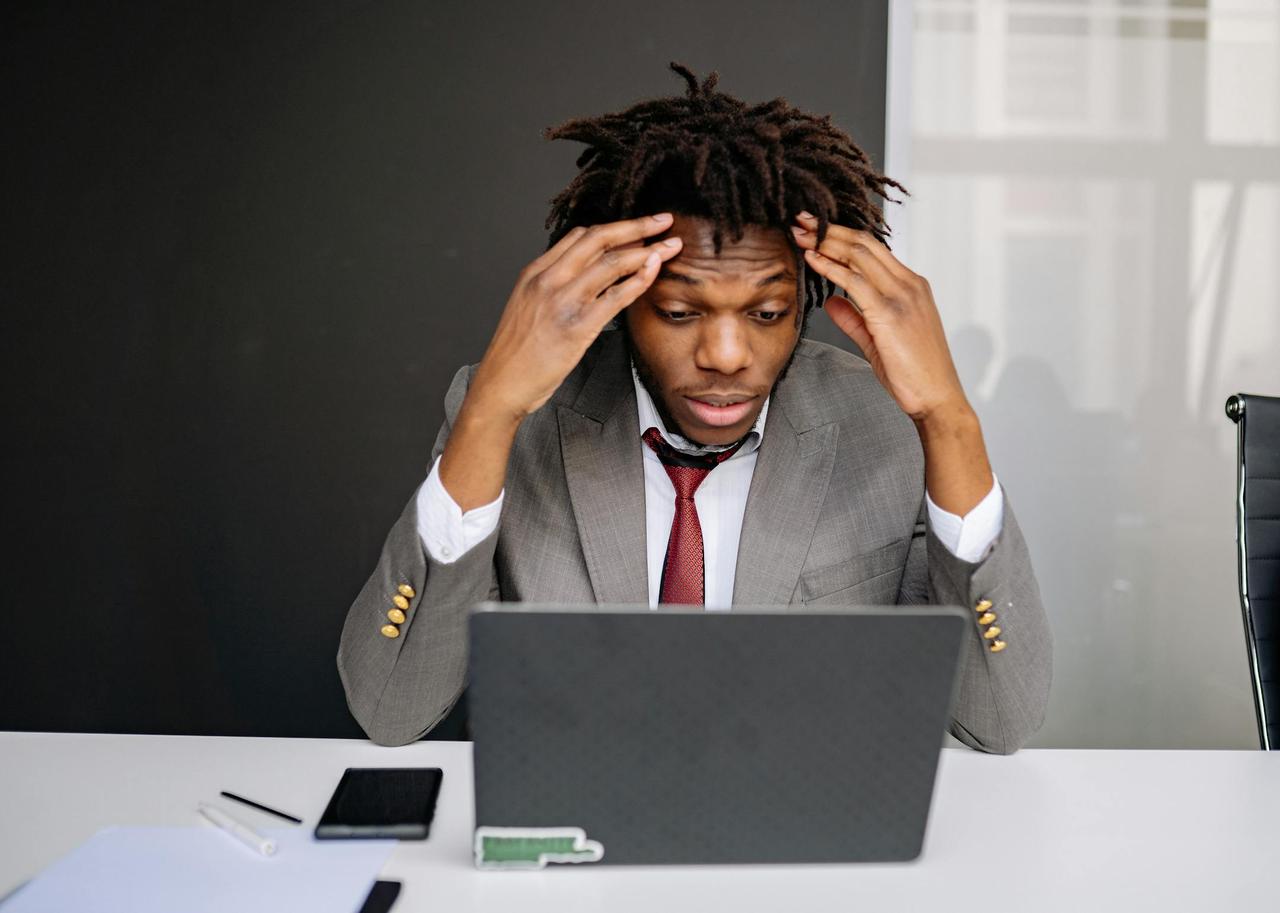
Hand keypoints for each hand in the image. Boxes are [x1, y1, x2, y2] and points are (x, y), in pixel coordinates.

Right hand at [438, 214, 681, 510]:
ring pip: (612, 262)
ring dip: (647, 250)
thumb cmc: (516, 353)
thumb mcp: (528, 307)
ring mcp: (563, 301)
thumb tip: (584, 278)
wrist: (501, 385)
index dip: (613, 228)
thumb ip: (552, 287)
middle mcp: (548, 280)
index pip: (579, 236)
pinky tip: (655, 272)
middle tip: (663, 221)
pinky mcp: (578, 326)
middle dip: (636, 226)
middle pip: (599, 239)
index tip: (636, 228)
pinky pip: (616, 295)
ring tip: (671, 246)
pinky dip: (640, 280)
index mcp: (535, 273)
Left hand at [791, 212, 993, 514]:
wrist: (937, 398)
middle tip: (801, 220)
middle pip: (865, 244)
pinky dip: (831, 267)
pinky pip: (855, 281)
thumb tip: (830, 301)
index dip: (842, 236)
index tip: (815, 230)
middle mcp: (910, 284)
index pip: (873, 249)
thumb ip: (853, 318)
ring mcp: (903, 296)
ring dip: (826, 241)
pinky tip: (812, 259)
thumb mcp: (877, 341)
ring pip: (860, 254)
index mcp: (911, 286)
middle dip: (830, 230)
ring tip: (800, 232)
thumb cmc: (913, 374)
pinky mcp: (891, 312)